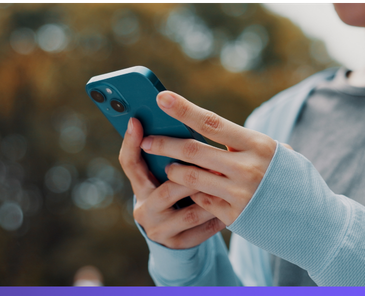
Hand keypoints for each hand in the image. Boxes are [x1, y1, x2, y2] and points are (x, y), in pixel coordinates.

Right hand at [119, 117, 225, 248]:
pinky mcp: (177, 244)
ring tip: (230, 186)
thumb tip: (184, 123)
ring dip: (212, 199)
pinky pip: (202, 231)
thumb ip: (172, 156)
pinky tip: (234, 208)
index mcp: (140, 186)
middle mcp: (144, 209)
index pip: (130, 163)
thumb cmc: (177, 192)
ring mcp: (159, 229)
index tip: (136, 120)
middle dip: (193, 178)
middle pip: (166, 191)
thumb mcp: (167, 175)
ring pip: (189, 214)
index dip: (131, 142)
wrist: (177, 232)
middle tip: (216, 165)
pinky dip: (217, 219)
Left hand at [139, 91, 289, 226]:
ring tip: (167, 166)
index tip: (162, 98)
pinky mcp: (234, 216)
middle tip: (148, 140)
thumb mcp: (279, 155)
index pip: (211, 122)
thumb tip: (215, 135)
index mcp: (259, 145)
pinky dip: (195, 193)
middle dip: (165, 144)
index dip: (183, 109)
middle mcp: (247, 168)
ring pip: (191, 178)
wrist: (316, 223)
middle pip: (193, 151)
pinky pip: (202, 201)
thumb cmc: (295, 182)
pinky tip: (192, 191)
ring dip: (174, 171)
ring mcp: (239, 194)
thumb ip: (248, 146)